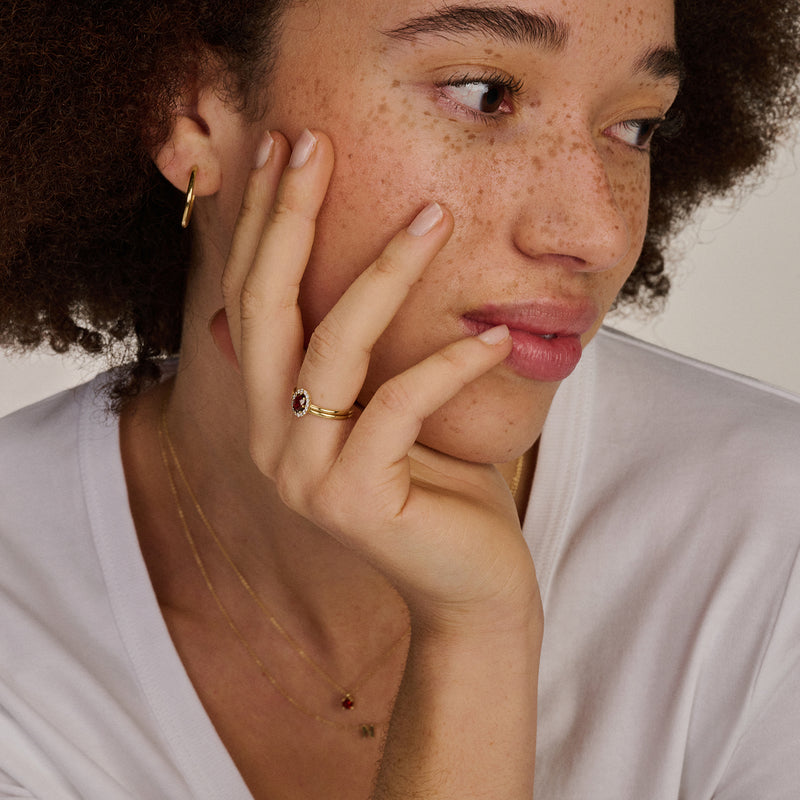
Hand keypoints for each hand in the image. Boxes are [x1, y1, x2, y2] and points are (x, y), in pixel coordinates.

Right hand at [217, 128, 537, 629]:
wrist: (469, 584)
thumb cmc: (440, 486)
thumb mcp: (391, 406)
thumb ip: (356, 355)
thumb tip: (334, 281)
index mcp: (274, 411)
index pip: (254, 298)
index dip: (266, 221)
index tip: (288, 148)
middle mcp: (270, 440)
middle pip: (266, 306)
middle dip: (290, 217)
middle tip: (317, 140)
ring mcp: (303, 474)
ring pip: (332, 346)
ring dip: (385, 273)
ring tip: (436, 217)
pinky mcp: (354, 499)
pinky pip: (400, 405)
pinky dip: (449, 363)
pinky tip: (494, 337)